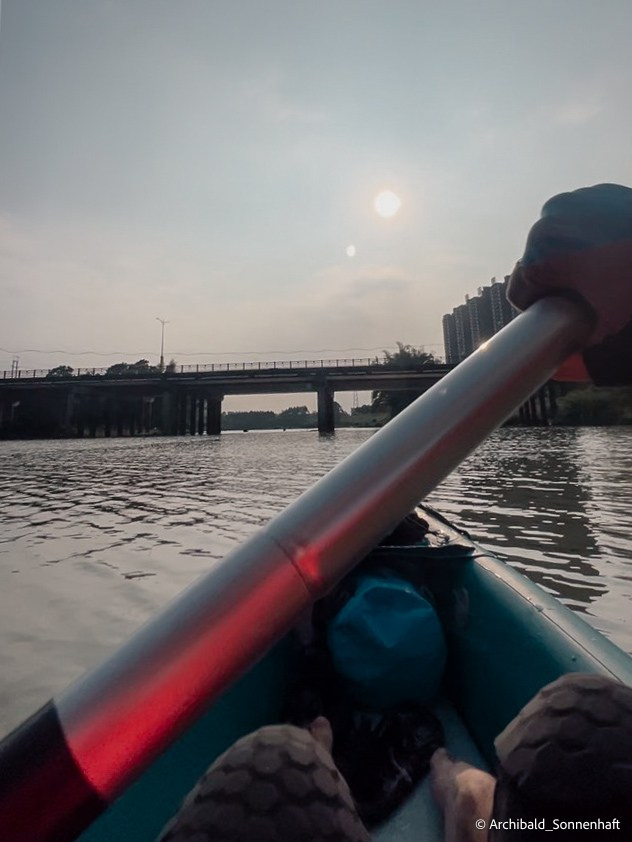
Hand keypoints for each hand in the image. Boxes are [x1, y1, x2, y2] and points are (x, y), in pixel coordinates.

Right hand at [508, 184, 631, 384]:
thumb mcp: (610, 339)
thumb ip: (576, 361)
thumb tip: (556, 368)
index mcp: (541, 255)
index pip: (520, 291)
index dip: (538, 311)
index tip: (562, 318)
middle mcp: (550, 221)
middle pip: (537, 263)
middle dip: (557, 283)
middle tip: (591, 299)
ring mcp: (575, 200)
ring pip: (558, 241)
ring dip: (572, 259)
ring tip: (606, 275)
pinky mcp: (599, 193)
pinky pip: (580, 222)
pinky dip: (590, 238)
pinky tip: (615, 252)